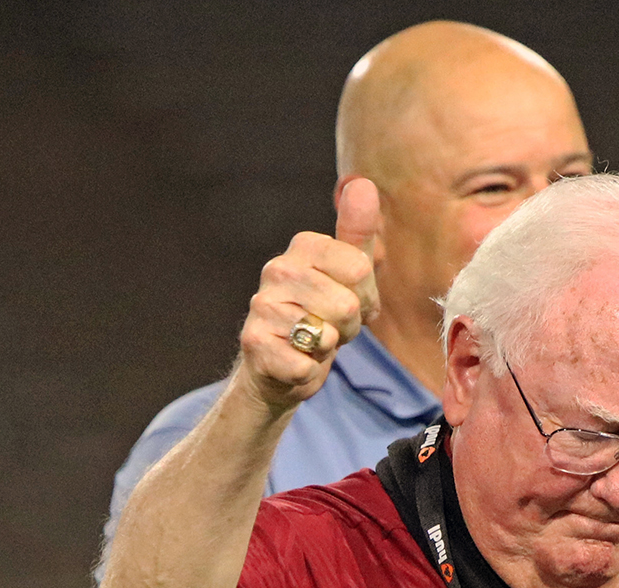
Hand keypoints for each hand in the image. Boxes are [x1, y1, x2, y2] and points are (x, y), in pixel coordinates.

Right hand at [234, 178, 381, 413]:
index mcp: (303, 246)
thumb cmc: (322, 315)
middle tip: (330, 326)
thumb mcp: (350, 275)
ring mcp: (262, 305)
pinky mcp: (254, 343)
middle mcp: (277, 268)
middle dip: (348, 325)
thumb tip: (363, 185)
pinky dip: (308, 371)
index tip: (348, 299)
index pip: (360, 268)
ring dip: (328, 347)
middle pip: (346, 303)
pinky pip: (304, 364)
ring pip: (326, 334)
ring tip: (312, 341)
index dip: (364, 296)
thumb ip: (359, 234)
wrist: (282, 364)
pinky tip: (295, 361)